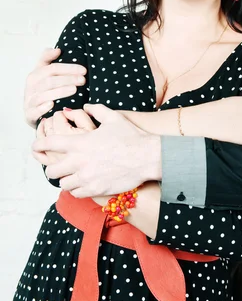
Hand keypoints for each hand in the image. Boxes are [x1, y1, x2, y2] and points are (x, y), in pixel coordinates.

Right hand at [24, 48, 86, 127]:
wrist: (31, 112)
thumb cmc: (41, 91)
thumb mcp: (42, 74)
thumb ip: (47, 59)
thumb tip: (58, 50)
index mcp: (35, 75)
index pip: (52, 68)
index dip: (68, 68)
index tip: (83, 70)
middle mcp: (31, 87)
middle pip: (50, 81)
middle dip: (68, 79)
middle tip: (83, 80)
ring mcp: (29, 101)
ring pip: (44, 95)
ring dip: (60, 92)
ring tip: (74, 89)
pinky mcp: (29, 115)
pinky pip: (35, 111)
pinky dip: (43, 107)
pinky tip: (53, 105)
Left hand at [32, 104, 161, 197]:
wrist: (147, 157)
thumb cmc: (131, 136)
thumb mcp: (113, 117)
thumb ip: (95, 110)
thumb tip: (84, 107)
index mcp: (80, 142)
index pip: (49, 143)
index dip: (38, 145)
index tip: (36, 147)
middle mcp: (79, 161)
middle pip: (51, 169)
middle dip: (52, 166)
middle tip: (57, 165)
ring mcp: (87, 177)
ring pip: (63, 184)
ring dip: (65, 179)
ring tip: (71, 176)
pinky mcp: (96, 189)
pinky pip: (76, 193)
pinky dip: (76, 189)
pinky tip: (82, 184)